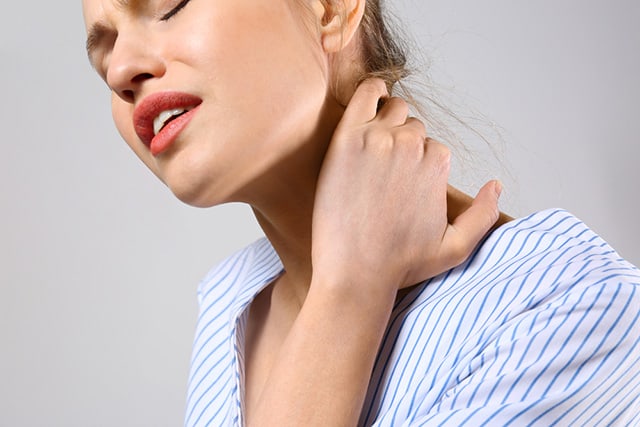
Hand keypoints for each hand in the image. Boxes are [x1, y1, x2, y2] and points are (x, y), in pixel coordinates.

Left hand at [311, 78, 500, 294]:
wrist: (355, 272)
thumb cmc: (401, 263)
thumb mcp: (456, 248)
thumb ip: (484, 215)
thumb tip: (496, 185)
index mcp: (438, 164)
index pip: (433, 148)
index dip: (418, 165)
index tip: (401, 184)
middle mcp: (412, 145)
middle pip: (413, 127)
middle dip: (404, 144)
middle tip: (383, 172)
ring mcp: (378, 139)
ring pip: (392, 110)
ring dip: (387, 121)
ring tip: (373, 148)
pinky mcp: (347, 138)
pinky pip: (364, 94)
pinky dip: (371, 91)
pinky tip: (370, 101)